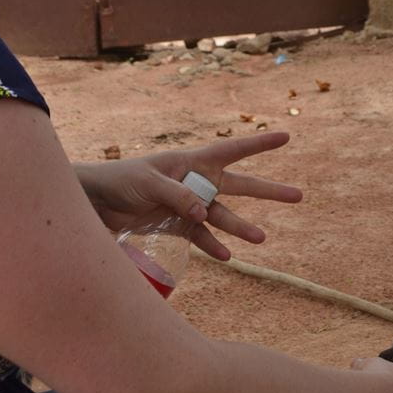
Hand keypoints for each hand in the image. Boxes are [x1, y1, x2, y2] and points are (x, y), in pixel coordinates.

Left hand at [76, 131, 301, 258]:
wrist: (94, 203)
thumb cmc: (119, 180)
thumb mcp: (148, 182)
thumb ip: (177, 195)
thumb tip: (204, 212)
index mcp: (191, 161)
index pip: (232, 150)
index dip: (259, 144)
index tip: (286, 136)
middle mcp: (195, 182)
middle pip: (238, 186)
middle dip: (268, 191)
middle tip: (299, 195)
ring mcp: (188, 206)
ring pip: (222, 216)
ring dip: (241, 227)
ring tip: (261, 238)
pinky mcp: (176, 227)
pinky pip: (201, 238)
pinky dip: (213, 247)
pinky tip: (226, 256)